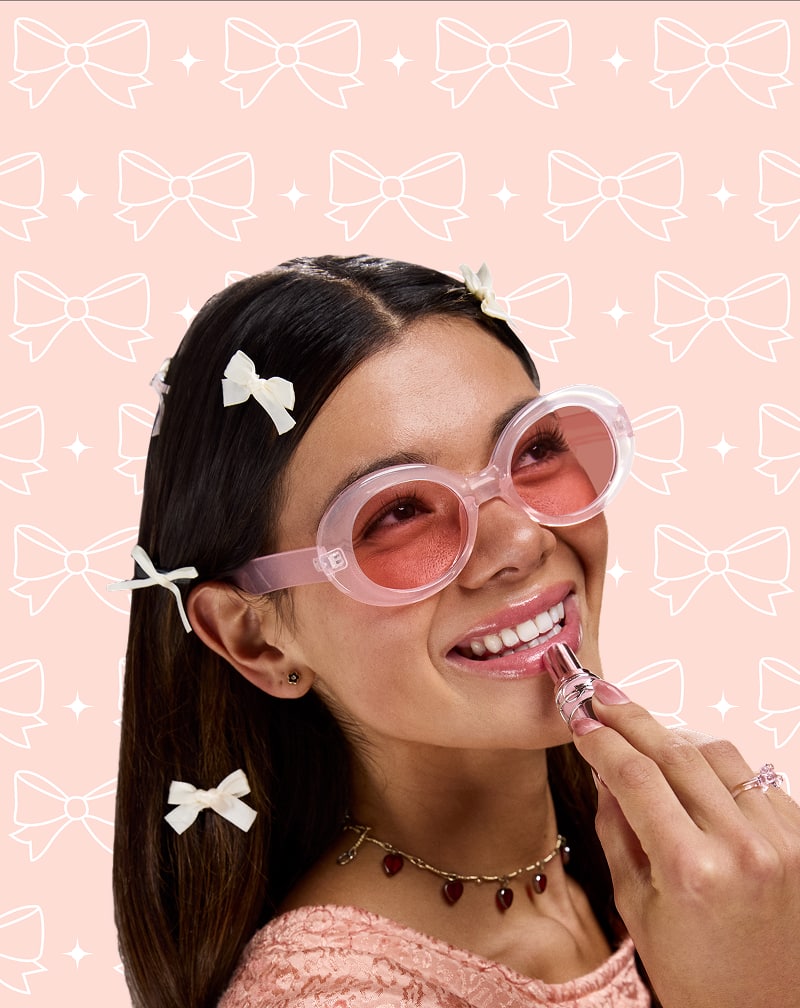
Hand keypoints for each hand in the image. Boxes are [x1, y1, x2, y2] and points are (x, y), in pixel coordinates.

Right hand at [570, 681, 799, 1007]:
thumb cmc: (694, 974)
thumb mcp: (636, 908)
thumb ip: (616, 830)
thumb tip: (604, 769)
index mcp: (692, 870)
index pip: (635, 777)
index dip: (601, 740)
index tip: (578, 717)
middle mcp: (743, 847)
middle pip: (676, 751)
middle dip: (631, 718)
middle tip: (601, 695)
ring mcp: (781, 839)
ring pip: (718, 752)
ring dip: (673, 734)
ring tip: (641, 729)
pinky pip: (753, 776)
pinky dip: (716, 764)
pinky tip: (690, 768)